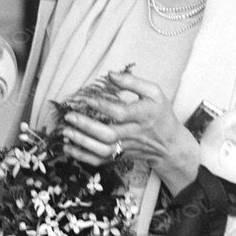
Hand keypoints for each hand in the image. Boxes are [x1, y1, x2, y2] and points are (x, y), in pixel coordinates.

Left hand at [61, 71, 197, 186]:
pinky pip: (101, 160)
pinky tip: (69, 148)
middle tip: (69, 117)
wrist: (170, 145)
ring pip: (103, 150)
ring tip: (66, 133)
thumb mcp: (154, 93)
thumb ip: (132, 82)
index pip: (120, 113)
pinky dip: (83, 157)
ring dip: (82, 143)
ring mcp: (127, 147)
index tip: (85, 99)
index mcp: (143, 115)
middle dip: (86, 126)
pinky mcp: (121, 156)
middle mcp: (135, 133)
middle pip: (108, 134)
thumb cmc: (160, 114)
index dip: (102, 106)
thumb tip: (110, 74)